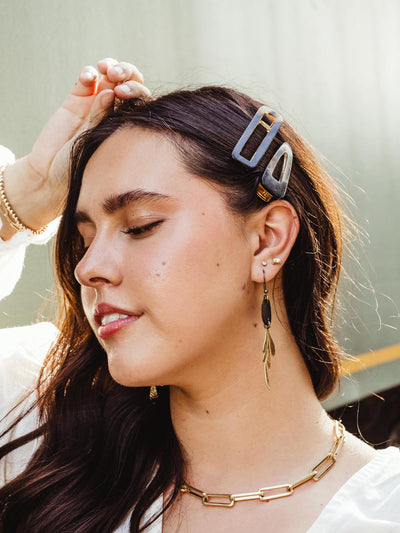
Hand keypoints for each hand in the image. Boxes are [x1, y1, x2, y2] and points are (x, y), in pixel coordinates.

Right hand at [1, 59, 149, 237]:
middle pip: (129, 83)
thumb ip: (106, 121)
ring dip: (110, 67)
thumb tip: (112, 93)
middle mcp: (116, 113)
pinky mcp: (76, 101)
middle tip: (116, 75)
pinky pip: (87, 81)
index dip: (136, 90)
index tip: (124, 93)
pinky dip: (89, 74)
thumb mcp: (101, 146)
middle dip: (125, 73)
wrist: (54, 176)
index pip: (141, 101)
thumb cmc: (86, 169)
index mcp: (130, 125)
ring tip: (105, 71)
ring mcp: (96, 105)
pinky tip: (88, 77)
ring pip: (109, 77)